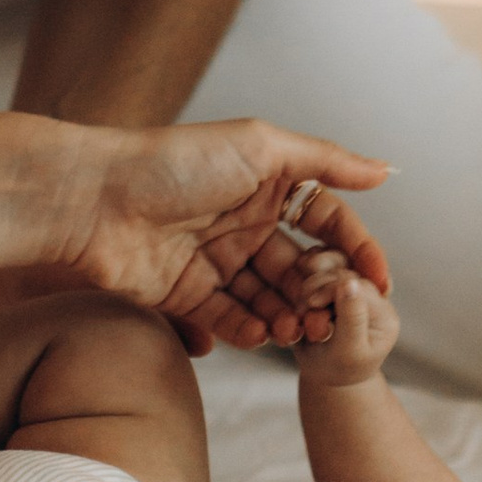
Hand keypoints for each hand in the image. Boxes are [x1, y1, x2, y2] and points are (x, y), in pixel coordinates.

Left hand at [0, 120, 390, 355]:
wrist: (94, 199)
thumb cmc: (175, 161)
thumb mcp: (261, 147)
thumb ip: (326, 162)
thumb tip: (387, 171)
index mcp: (267, 184)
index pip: (326, 221)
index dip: (355, 249)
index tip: (378, 282)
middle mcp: (244, 222)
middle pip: (298, 267)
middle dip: (319, 294)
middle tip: (332, 317)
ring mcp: (213, 260)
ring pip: (266, 297)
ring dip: (286, 316)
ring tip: (296, 330)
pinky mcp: (182, 293)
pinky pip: (225, 318)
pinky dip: (246, 329)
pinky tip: (260, 335)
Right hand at [293, 252, 400, 389]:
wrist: (329, 375)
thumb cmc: (338, 370)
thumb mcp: (348, 351)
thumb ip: (351, 319)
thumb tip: (349, 283)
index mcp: (383, 316)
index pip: (360, 288)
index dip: (332, 289)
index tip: (310, 303)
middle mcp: (372, 298)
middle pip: (344, 273)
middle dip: (318, 286)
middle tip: (302, 306)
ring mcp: (353, 290)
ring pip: (332, 266)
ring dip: (311, 281)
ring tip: (301, 303)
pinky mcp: (335, 286)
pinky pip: (321, 269)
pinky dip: (307, 278)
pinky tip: (299, 293)